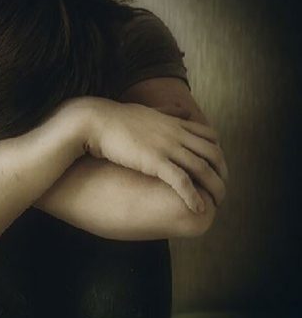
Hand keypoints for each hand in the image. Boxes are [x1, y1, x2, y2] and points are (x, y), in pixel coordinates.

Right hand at [65, 97, 227, 211]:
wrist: (95, 121)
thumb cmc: (114, 118)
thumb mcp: (147, 110)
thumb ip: (166, 110)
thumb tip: (181, 108)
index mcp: (174, 123)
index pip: (210, 136)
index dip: (218, 153)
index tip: (216, 167)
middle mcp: (176, 134)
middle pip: (213, 153)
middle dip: (222, 172)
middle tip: (220, 188)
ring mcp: (167, 147)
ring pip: (203, 169)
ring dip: (214, 188)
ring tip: (216, 203)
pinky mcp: (155, 161)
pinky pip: (181, 181)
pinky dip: (193, 196)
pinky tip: (197, 208)